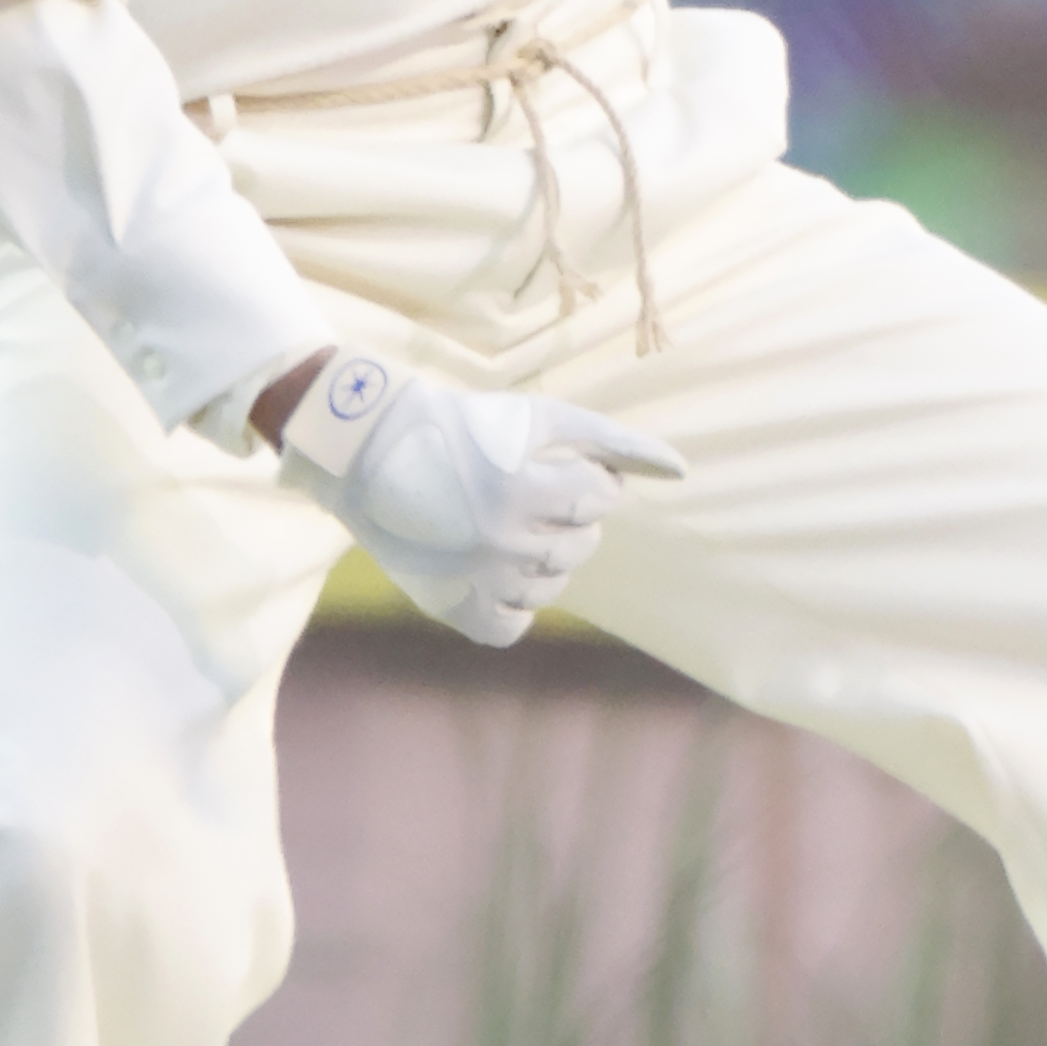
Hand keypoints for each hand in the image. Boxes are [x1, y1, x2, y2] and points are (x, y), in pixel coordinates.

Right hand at [277, 352, 682, 647]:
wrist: (367, 450)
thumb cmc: (461, 425)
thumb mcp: (536, 418)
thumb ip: (609, 440)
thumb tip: (679, 470)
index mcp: (521, 489)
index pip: (599, 500)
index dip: (592, 482)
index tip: (563, 470)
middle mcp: (499, 541)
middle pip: (580, 545)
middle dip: (571, 519)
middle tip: (538, 496)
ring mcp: (475, 579)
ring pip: (551, 586)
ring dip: (545, 557)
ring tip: (514, 526)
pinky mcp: (451, 605)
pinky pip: (510, 627)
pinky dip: (515, 604)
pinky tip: (500, 570)